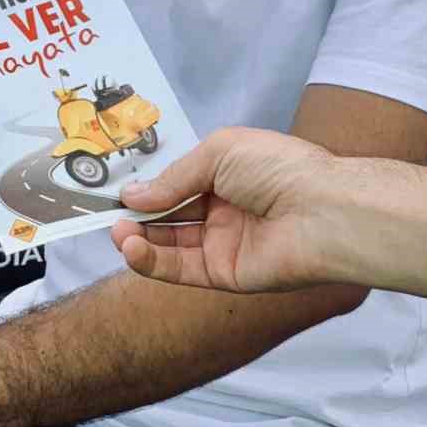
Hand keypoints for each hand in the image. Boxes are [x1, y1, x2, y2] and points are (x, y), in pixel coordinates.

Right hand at [111, 127, 345, 293]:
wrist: (321, 212)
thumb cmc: (278, 168)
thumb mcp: (219, 153)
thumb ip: (174, 178)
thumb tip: (133, 195)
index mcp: (228, 172)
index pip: (179, 181)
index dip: (150, 186)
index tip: (117, 190)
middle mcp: (224, 208)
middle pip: (171, 214)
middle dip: (139, 214)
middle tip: (106, 214)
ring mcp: (223, 242)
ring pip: (171, 244)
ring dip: (140, 238)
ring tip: (116, 231)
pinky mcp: (224, 274)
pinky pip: (180, 269)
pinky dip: (151, 261)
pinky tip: (130, 247)